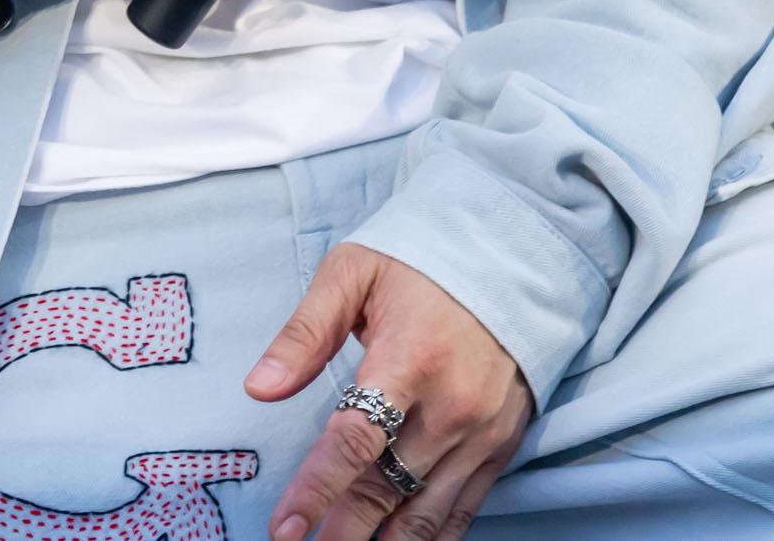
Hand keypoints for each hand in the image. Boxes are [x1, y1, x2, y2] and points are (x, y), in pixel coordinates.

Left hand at [252, 244, 532, 540]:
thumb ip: (304, 333)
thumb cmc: (419, 263)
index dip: (316, 491)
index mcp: (408, 361)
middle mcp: (451, 408)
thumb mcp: (352, 273)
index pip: (354, 442)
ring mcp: (482, 434)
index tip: (283, 528)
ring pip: (425, 513)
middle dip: (342, 533)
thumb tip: (259, 387)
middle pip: (387, 489)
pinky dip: (430, 538)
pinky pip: (463, 510)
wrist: (514, 260)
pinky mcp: (502, 447)